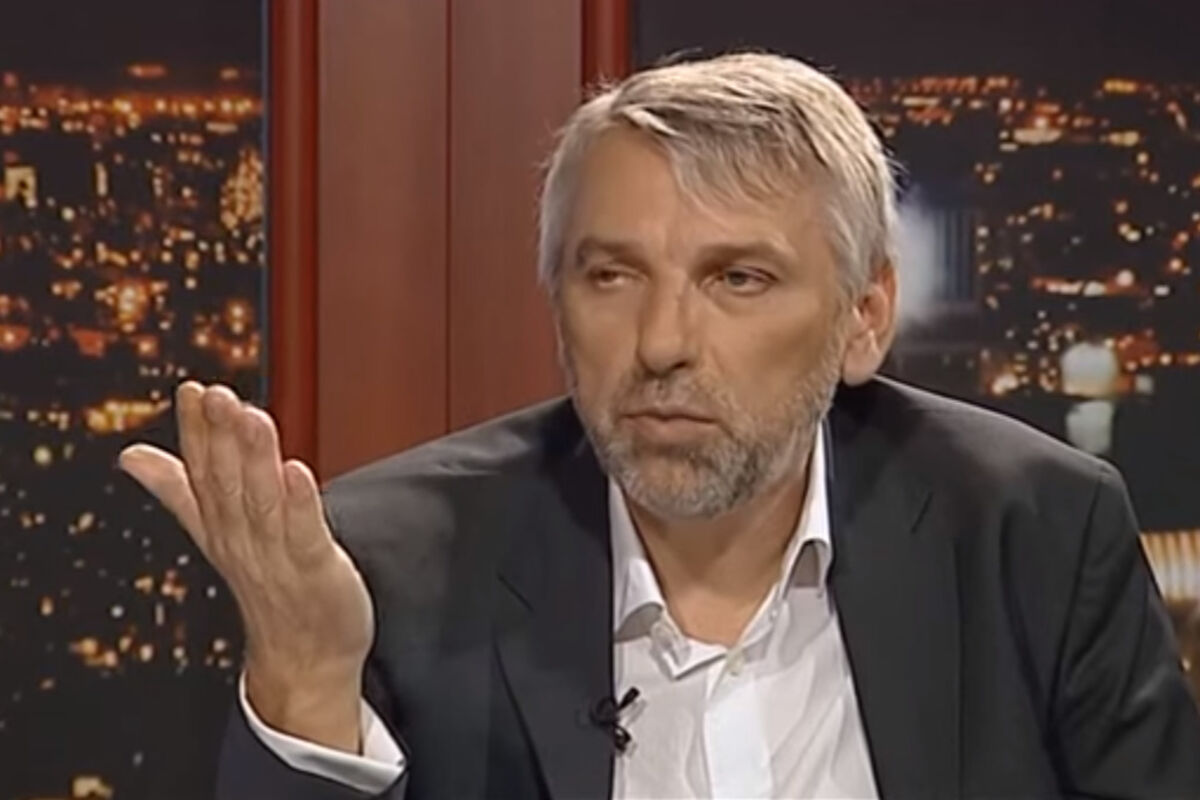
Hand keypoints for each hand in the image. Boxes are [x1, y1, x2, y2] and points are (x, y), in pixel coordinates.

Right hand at [119, 382, 372, 752]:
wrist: (306, 662)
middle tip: (215, 393)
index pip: (202, 473)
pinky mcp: (316, 573)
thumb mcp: (218, 534)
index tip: (192, 390)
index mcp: (221, 526)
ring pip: (261, 503)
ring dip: (255, 459)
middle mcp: (244, 540)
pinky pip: (304, 536)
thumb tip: (131, 455)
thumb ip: (179, 490)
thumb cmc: (270, 590)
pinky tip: (296, 471)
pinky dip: (299, 505)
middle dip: (220, 437)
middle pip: (227, 483)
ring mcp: (278, 558)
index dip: (197, 432)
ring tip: (251, 416)